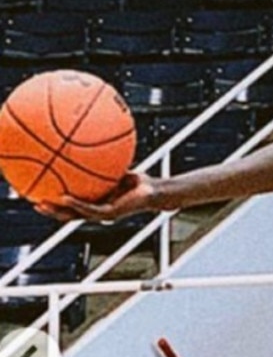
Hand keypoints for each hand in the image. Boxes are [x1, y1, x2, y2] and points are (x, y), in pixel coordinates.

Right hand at [34, 172, 162, 222]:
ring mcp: (103, 213)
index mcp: (96, 202)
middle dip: (50, 210)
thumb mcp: (117, 168)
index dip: (55, 202)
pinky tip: (63, 197)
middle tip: (32, 202)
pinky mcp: (111, 213)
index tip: (38, 193)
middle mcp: (97, 210)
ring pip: (74, 216)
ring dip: (57, 211)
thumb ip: (102, 161)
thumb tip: (89, 141)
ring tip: (41, 204)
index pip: (71, 205)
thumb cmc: (138, 181)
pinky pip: (89, 209)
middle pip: (67, 214)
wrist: (156, 192)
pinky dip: (76, 204)